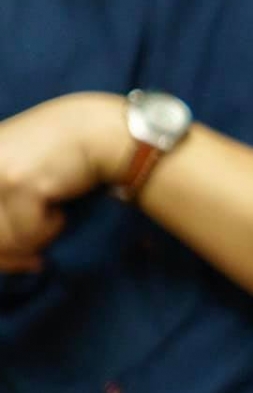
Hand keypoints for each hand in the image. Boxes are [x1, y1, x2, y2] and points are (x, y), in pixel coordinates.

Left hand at [0, 93, 128, 272]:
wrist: (103, 132)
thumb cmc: (70, 151)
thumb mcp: (25, 166)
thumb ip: (5, 195)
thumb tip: (4, 255)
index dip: (0, 248)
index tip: (17, 259)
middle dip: (11, 253)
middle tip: (34, 261)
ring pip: (4, 238)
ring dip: (33, 237)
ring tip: (55, 215)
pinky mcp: (20, 183)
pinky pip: (28, 233)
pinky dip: (51, 228)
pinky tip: (63, 209)